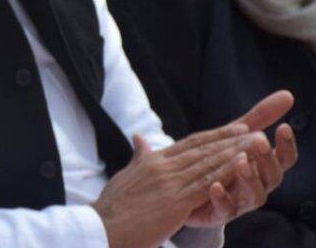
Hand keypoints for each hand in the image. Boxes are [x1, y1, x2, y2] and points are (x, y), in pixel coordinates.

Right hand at [94, 91, 293, 247]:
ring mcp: (168, 184)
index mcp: (151, 161)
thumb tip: (139, 138)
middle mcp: (161, 167)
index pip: (188, 144)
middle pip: (201, 150)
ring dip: (234, 154)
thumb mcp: (126, 176)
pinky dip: (225, 175)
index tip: (234, 130)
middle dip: (229, 141)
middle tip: (253, 133)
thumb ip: (139, 158)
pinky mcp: (175, 203)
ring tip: (255, 146)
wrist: (101, 227)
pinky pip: (205, 186)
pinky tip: (241, 168)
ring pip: (207, 165)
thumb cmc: (112, 207)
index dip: (214, 136)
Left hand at [186, 93, 298, 227]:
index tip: (284, 127)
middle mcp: (255, 186)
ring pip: (254, 196)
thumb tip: (288, 94)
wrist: (185, 193)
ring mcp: (239, 203)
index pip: (282, 159)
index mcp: (261, 168)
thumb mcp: (235, 138)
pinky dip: (222, 198)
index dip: (286, 146)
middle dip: (267, 159)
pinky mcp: (218, 215)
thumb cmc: (218, 163)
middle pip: (271, 177)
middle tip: (260, 141)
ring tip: (240, 161)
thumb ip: (258, 119)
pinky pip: (224, 210)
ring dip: (248, 178)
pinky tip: (214, 185)